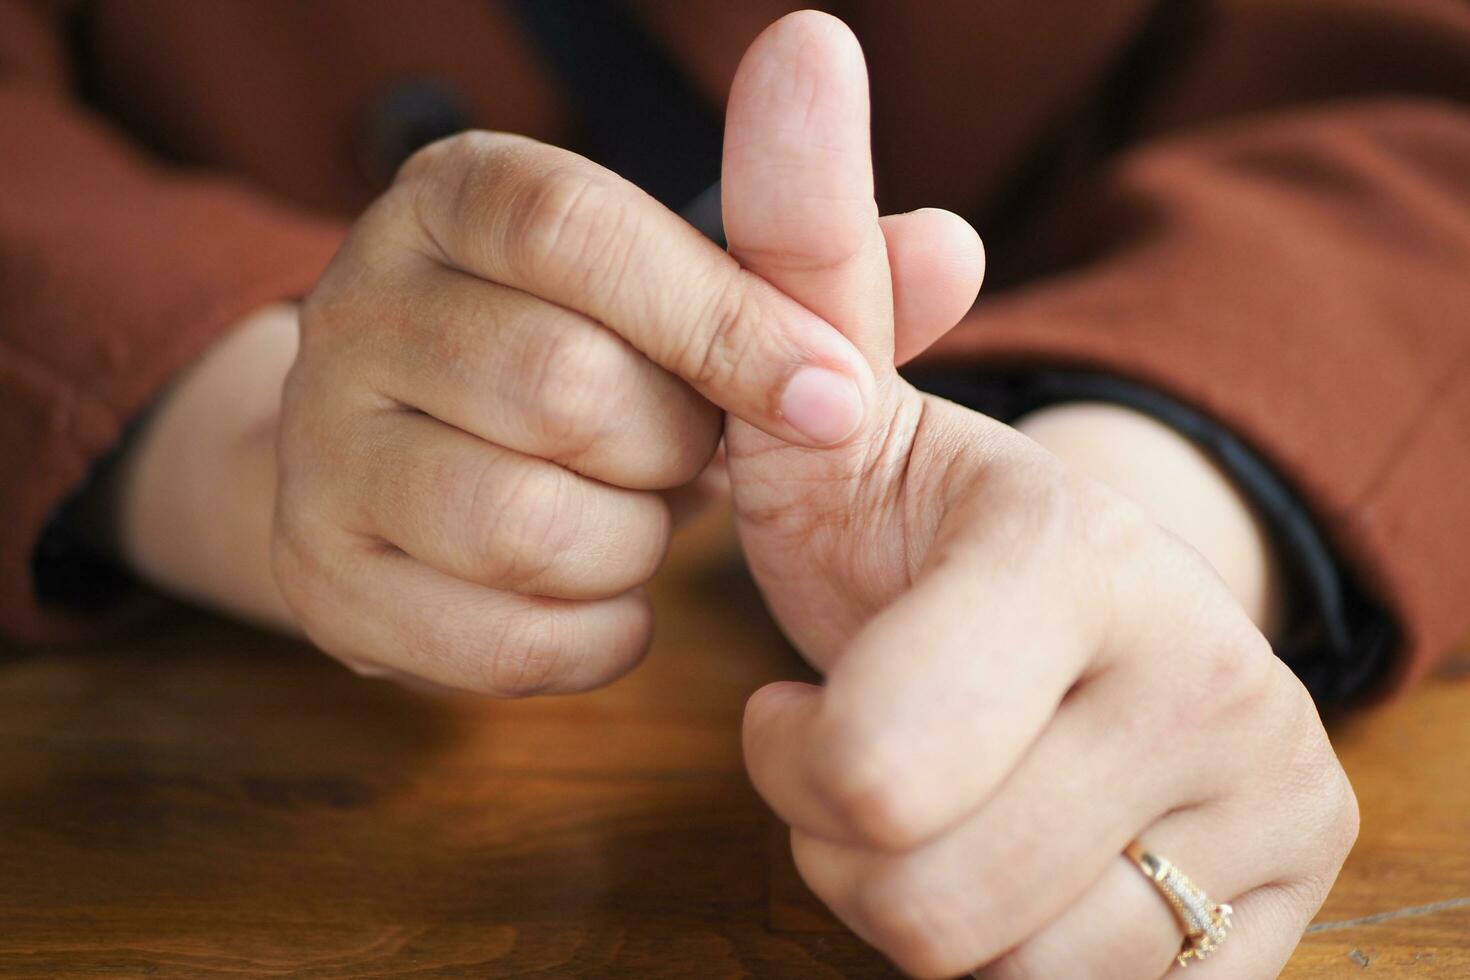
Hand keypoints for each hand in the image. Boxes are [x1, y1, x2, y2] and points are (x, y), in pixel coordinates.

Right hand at [271, 112, 976, 693]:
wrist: (433, 449)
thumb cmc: (600, 356)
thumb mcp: (700, 293)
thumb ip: (818, 273)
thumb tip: (953, 247)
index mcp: (457, 196)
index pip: (578, 231)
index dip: (726, 320)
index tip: (839, 397)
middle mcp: (356, 304)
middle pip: (556, 386)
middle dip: (677, 449)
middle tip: (695, 457)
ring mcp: (318, 444)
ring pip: (516, 523)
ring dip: (633, 546)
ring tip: (641, 517)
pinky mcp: (319, 573)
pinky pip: (493, 639)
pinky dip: (594, 637)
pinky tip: (611, 598)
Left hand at [723, 13, 1356, 977]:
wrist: (1076, 628)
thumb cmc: (922, 535)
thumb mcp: (840, 405)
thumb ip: (802, 251)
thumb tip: (799, 36)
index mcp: (1075, 558)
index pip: (870, 776)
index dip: (801, 761)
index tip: (800, 697)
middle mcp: (1207, 684)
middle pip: (918, 894)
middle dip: (847, 838)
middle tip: (862, 754)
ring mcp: (1261, 816)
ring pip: (989, 968)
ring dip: (912, 897)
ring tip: (937, 796)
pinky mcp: (1271, 922)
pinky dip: (1001, 956)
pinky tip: (1008, 854)